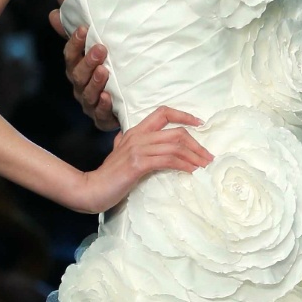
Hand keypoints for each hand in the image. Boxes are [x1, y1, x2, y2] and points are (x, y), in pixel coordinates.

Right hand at [49, 11, 118, 131]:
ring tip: (104, 71)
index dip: (75, 43)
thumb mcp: (95, 51)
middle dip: (88, 61)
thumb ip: (78, 35)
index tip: (84, 29)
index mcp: (76, 69)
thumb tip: (54, 14)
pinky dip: (103, 106)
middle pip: (78, 75)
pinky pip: (100, 114)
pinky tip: (108, 97)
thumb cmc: (107, 72)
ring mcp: (90, 104)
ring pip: (88, 94)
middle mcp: (80, 87)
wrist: (125, 103)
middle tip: (101, 48)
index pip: (70, 55)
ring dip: (95, 82)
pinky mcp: (102, 119)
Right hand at [71, 106, 211, 213]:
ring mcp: (138, 149)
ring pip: (175, 146)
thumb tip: (132, 139)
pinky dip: (184, 165)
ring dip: (195, 157)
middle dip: (197, 145)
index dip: (183, 115)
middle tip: (209, 157)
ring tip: (205, 166)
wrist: (92, 188)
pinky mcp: (138, 164)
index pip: (162, 112)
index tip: (200, 124)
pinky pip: (168, 160)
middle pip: (176, 132)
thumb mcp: (119, 153)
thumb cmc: (109, 175)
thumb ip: (126, 143)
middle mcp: (138, 136)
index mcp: (135, 132)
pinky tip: (192, 172)